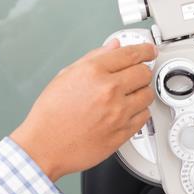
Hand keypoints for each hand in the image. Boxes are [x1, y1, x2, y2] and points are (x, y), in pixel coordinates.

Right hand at [10, 40, 155, 181]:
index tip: (148, 51)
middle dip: (141, 72)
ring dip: (141, 93)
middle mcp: (108, 90)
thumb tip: (113, 47)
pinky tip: (126, 112)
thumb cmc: (50, 115)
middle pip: (144, 73)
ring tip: (128, 96)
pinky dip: (139, 112)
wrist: (45, 146)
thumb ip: (93, 58)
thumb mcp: (65, 76)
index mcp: (93, 72)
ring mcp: (118, 113)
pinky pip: (144, 117)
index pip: (131, 54)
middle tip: (136, 75)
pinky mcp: (122, 132)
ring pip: (148, 95)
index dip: (144, 50)